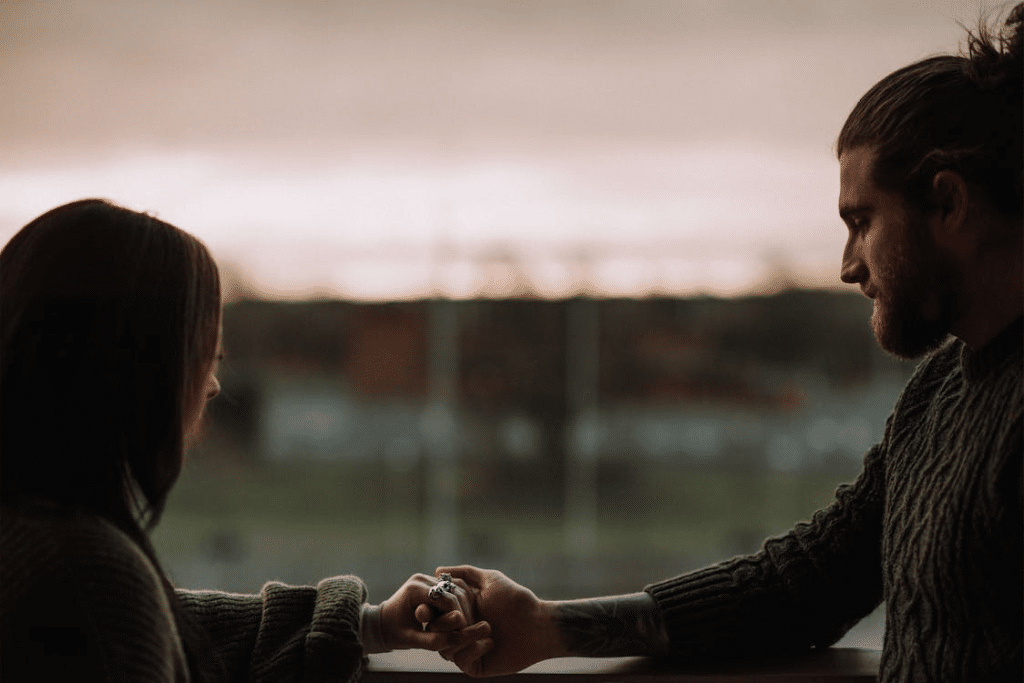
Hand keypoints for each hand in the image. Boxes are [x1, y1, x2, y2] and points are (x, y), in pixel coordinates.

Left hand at [377, 573, 491, 652]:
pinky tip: (464, 618)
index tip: (465, 634)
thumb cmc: (394, 634)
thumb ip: (434, 640)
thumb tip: (460, 637)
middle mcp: (422, 578)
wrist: (382, 624)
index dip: (459, 618)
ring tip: (467, 627)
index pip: (447, 600)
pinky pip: (453, 589)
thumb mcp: (412, 640)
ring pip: (457, 589)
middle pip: (454, 593)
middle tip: (470, 631)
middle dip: (464, 613)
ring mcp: (428, 578)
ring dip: (465, 608)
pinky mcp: (433, 582)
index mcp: (415, 589)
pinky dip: (461, 603)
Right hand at [430, 565, 565, 676]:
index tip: (433, 602)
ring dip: (462, 636)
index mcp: (459, 611)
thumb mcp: (489, 580)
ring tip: (486, 627)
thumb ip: (464, 574)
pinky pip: (462, 661)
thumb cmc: (515, 600)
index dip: (430, 608)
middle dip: (444, 623)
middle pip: (435, 630)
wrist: (537, 624)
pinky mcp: (476, 665)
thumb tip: (437, 570)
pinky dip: (472, 649)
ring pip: (446, 647)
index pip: (434, 612)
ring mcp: (467, 649)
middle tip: (460, 617)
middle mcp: (460, 630)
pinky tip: (490, 642)